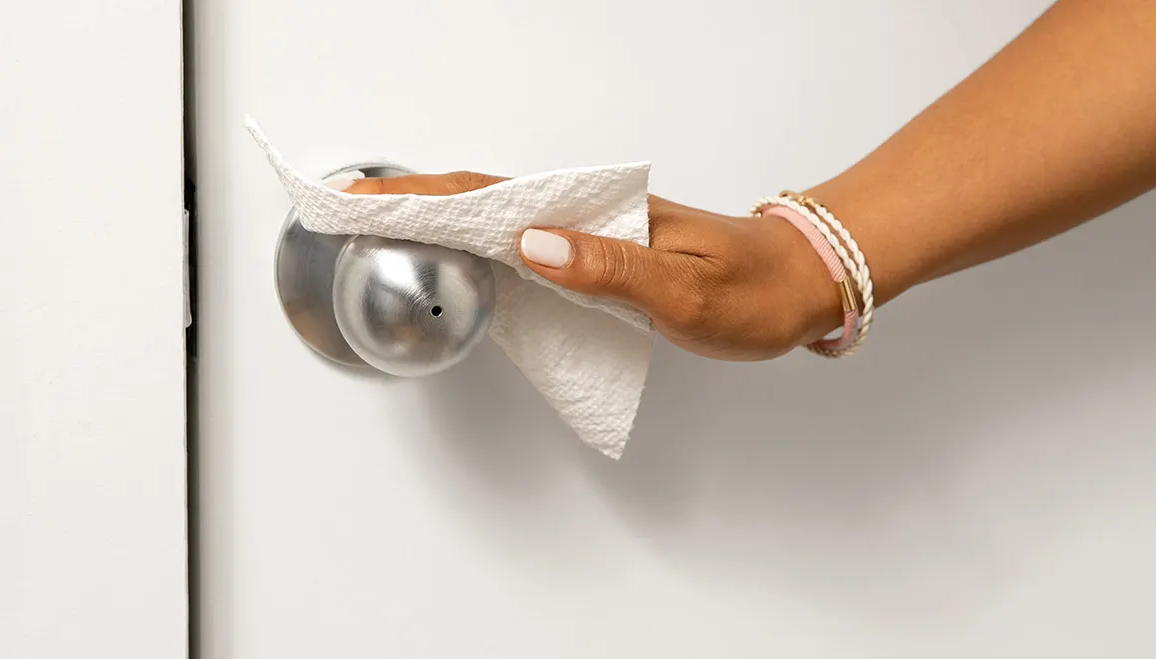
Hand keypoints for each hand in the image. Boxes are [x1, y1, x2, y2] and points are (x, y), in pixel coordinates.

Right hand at [339, 172, 842, 360]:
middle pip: (488, 197)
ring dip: (446, 216)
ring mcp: (601, 230)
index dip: (425, 197)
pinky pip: (535, 240)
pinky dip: (488, 240)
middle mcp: (596, 214)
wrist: (805, 281)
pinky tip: (469, 255)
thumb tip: (531, 243)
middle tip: (350, 204)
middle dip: (415, 198)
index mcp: (604, 215)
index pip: (497, 196)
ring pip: (507, 216)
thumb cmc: (756, 289)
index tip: (365, 195)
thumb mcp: (683, 290)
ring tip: (386, 223)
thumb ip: (607, 268)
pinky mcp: (610, 251)